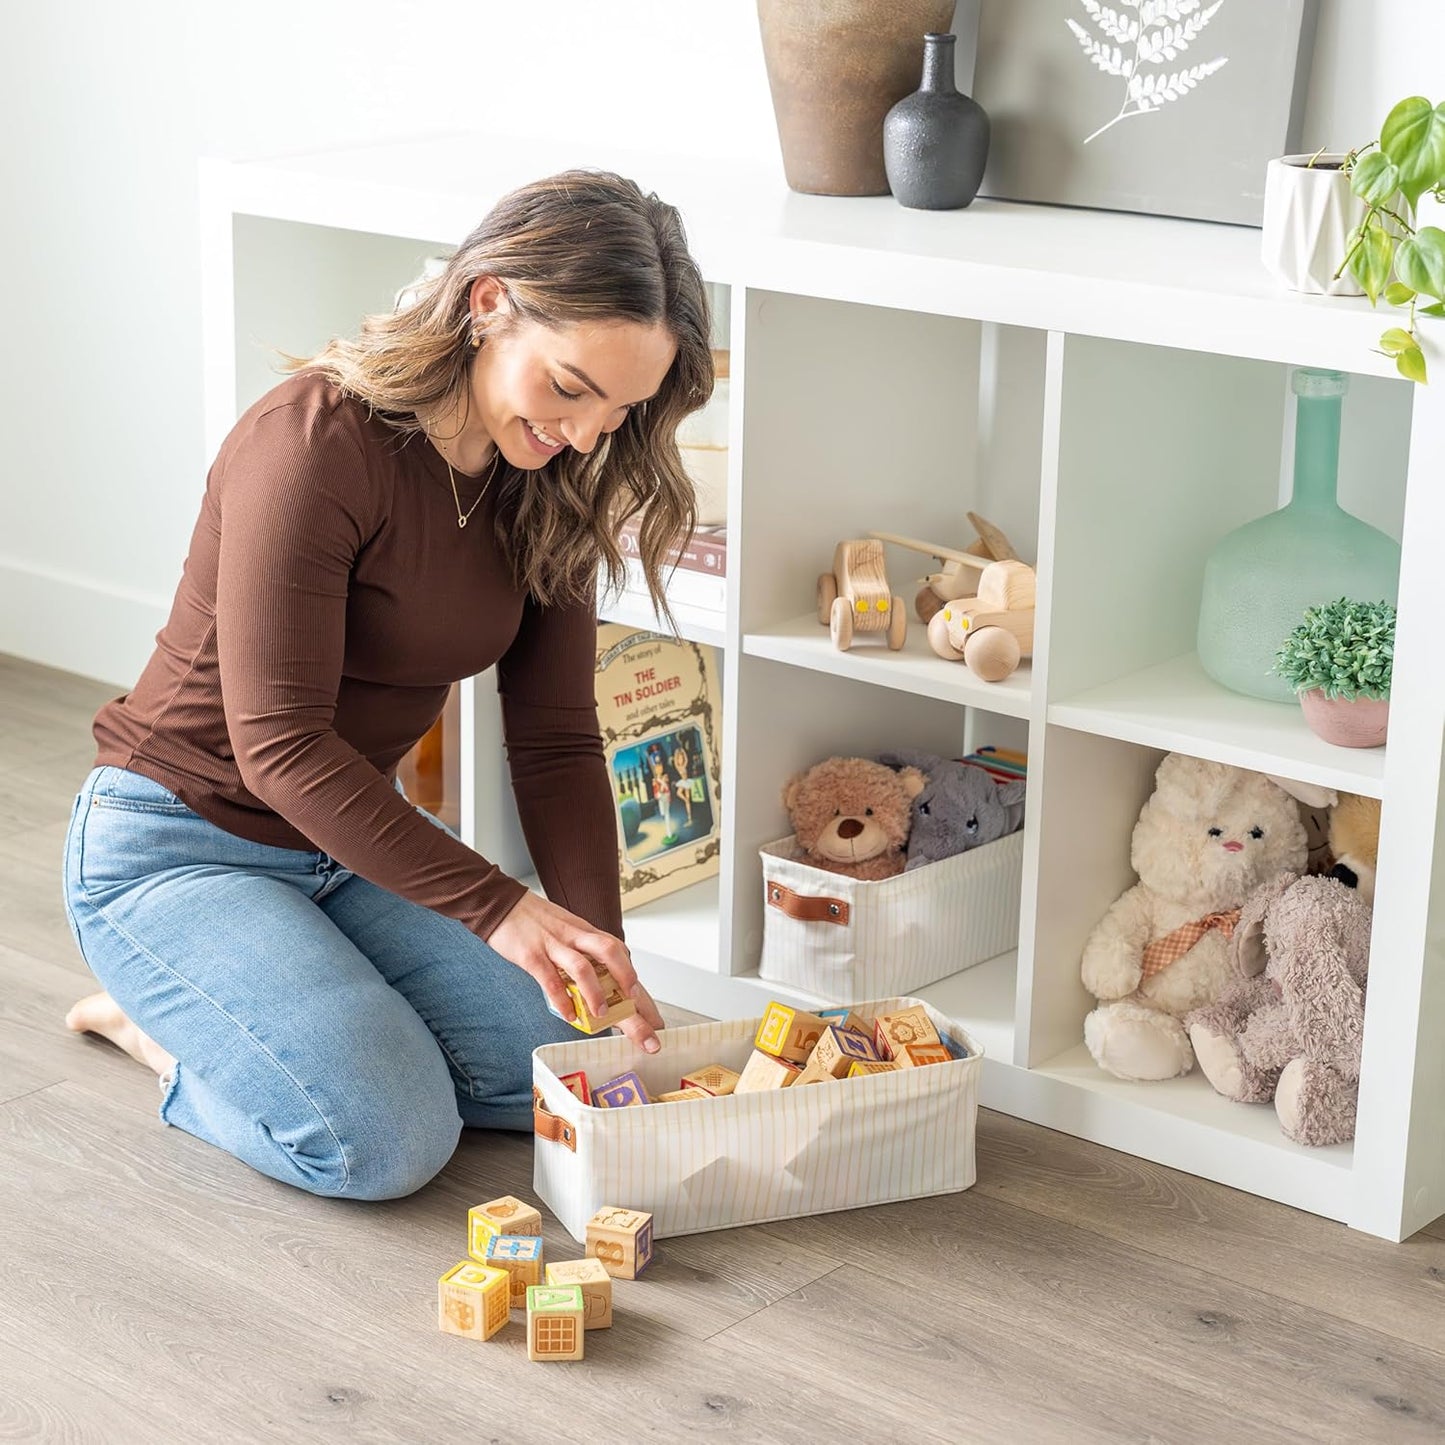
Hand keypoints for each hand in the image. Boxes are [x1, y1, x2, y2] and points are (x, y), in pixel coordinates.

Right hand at [489, 891, 664, 1051]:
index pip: (621, 957)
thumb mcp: (567, 932)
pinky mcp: (531, 954)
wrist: (500, 902)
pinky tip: (569, 1014)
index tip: (655, 1017)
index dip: (639, 987)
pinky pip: (549, 977)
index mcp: (587, 934)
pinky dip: (561, 998)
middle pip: (612, 956)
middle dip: (630, 987)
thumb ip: (585, 955)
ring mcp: (554, 945)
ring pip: (583, 966)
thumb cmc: (535, 921)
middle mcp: (576, 937)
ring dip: (596, 992)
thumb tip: (603, 986)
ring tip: (603, 1015)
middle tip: (643, 1019)